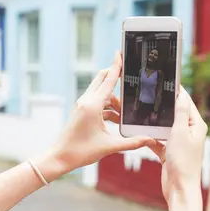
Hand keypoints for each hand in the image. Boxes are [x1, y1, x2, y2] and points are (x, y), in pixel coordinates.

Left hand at [51, 51, 156, 171]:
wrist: (60, 157)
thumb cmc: (81, 151)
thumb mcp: (110, 146)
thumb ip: (132, 142)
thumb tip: (150, 140)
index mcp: (92, 105)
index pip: (108, 80)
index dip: (116, 66)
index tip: (120, 53)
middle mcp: (86, 101)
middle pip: (102, 80)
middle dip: (115, 78)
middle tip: (129, 78)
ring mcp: (82, 105)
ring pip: (101, 93)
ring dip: (114, 100)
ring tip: (124, 115)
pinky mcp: (81, 111)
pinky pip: (97, 103)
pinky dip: (107, 108)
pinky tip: (116, 120)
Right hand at [153, 87, 207, 203]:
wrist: (179, 188)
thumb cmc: (183, 161)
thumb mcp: (180, 132)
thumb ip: (180, 112)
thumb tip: (182, 94)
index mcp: (196, 125)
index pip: (186, 102)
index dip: (177, 91)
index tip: (166, 81)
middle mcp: (189, 132)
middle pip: (175, 113)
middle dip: (164, 106)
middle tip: (150, 95)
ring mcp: (179, 142)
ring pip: (164, 126)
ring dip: (155, 122)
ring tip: (143, 112)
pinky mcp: (169, 152)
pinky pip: (158, 140)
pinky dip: (150, 137)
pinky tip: (141, 133)